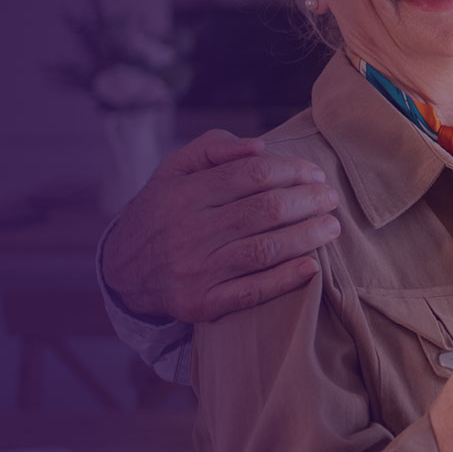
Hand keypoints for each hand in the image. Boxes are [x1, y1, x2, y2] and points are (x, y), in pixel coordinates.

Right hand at [99, 130, 341, 322]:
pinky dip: (285, 279)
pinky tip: (311, 267)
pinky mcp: (201, 303)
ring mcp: (195, 270)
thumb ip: (213, 148)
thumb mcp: (172, 170)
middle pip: (264, 211)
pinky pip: (251, 292)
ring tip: (331, 227)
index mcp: (184, 193)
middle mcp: (189, 231)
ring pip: (263, 250)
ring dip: (306, 237)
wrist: (121, 271)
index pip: (251, 175)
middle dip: (307, 201)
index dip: (291, 171)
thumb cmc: (160, 212)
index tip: (315, 174)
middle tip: (330, 198)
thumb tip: (259, 147)